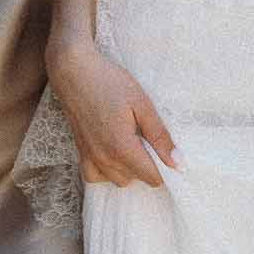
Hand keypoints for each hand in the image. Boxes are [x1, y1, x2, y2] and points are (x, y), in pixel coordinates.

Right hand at [47, 40, 179, 186]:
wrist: (75, 73)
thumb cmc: (111, 83)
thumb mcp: (143, 105)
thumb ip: (160, 136)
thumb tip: (178, 163)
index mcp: (122, 148)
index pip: (151, 177)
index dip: (165, 170)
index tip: (172, 157)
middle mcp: (104, 159)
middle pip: (136, 179)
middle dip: (149, 167)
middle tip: (153, 142)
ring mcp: (90, 157)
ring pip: (117, 180)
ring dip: (130, 170)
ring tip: (136, 144)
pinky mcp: (80, 152)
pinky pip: (95, 176)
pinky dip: (107, 172)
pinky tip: (115, 154)